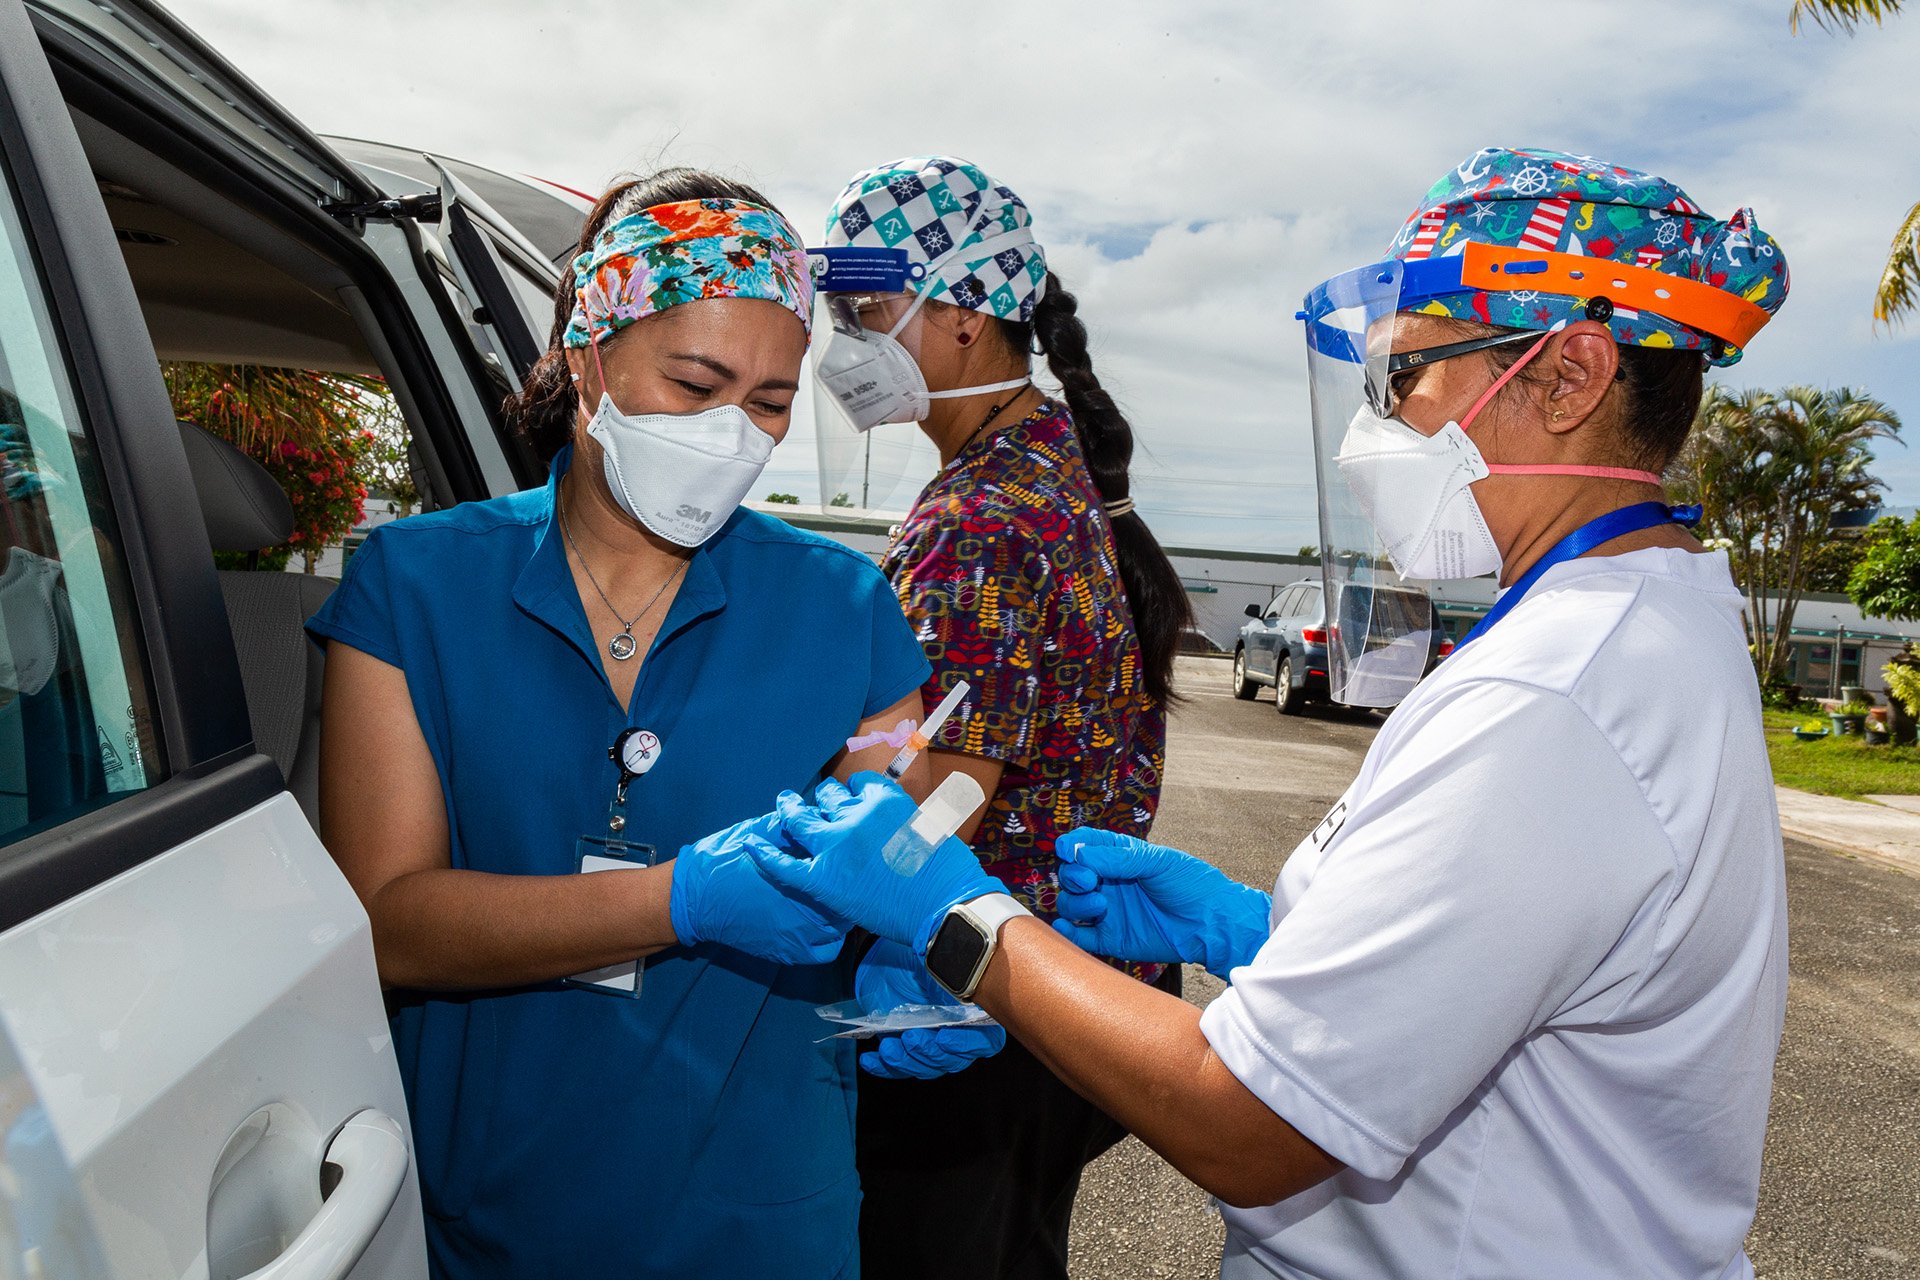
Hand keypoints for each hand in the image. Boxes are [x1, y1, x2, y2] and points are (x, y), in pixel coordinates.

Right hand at [668, 813, 848, 964]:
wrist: (696, 898)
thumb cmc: (727, 859)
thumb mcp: (762, 830)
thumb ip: (795, 824)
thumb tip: (819, 811)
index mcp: (806, 873)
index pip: (845, 868)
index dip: (848, 861)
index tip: (844, 856)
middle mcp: (810, 907)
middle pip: (850, 899)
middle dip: (848, 887)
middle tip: (844, 878)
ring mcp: (802, 934)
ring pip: (843, 926)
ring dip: (842, 913)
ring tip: (835, 901)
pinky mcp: (791, 952)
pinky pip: (828, 951)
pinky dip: (831, 940)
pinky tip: (823, 927)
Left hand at [747, 772, 1001, 951]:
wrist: (945, 905)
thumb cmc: (949, 871)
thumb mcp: (929, 829)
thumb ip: (903, 821)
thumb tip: (895, 825)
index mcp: (884, 799)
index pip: (860, 784)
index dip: (855, 792)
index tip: (854, 797)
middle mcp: (855, 815)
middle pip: (827, 797)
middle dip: (822, 799)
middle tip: (817, 802)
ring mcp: (835, 846)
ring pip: (800, 821)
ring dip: (790, 811)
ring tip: (783, 806)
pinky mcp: (822, 879)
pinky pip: (783, 864)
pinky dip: (764, 853)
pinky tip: (749, 844)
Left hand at [854, 940, 1005, 1078]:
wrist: (886, 957)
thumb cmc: (916, 949)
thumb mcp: (929, 943)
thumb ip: (939, 942)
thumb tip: (941, 933)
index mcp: (972, 1007)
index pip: (985, 1038)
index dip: (967, 1043)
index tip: (944, 1036)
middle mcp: (956, 1029)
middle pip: (954, 1059)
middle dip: (930, 1052)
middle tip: (911, 1037)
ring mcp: (930, 1041)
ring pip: (927, 1067)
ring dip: (907, 1062)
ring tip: (888, 1047)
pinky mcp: (905, 1049)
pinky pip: (898, 1069)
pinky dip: (883, 1067)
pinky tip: (870, 1059)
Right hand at [1051, 828, 1271, 978]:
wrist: (1212, 924)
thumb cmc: (1191, 884)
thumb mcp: (1157, 862)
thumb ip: (1118, 858)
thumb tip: (1079, 854)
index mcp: (1119, 857)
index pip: (1084, 845)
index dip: (1071, 845)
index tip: (1067, 849)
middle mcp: (1109, 882)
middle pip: (1071, 875)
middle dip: (1072, 875)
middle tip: (1089, 880)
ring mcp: (1108, 911)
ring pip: (1071, 905)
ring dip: (1075, 903)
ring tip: (1100, 904)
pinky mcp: (1110, 939)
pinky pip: (1078, 937)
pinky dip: (1066, 933)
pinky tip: (1066, 927)